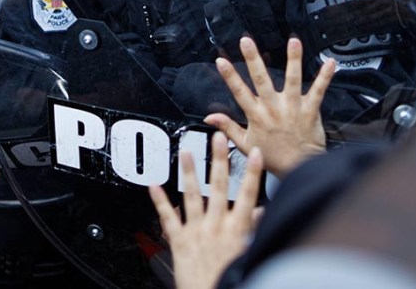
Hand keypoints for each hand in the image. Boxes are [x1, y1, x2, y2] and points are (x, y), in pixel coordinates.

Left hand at [148, 131, 262, 288]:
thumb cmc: (229, 279)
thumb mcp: (248, 253)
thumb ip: (253, 231)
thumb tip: (261, 214)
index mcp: (236, 230)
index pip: (247, 195)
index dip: (252, 173)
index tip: (253, 152)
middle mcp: (216, 227)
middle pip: (218, 187)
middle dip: (218, 161)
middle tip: (216, 139)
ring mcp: (196, 232)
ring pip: (192, 196)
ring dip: (188, 172)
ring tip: (185, 152)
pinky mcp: (179, 241)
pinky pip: (168, 218)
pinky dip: (160, 202)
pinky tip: (154, 186)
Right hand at [205, 36, 333, 177]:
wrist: (299, 168)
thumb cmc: (273, 157)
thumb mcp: (245, 145)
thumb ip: (228, 128)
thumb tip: (210, 118)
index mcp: (257, 116)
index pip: (239, 92)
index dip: (229, 76)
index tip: (221, 61)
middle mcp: (273, 109)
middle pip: (261, 80)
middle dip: (253, 59)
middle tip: (247, 42)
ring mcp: (293, 108)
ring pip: (292, 80)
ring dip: (293, 60)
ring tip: (293, 42)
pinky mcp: (310, 110)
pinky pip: (318, 91)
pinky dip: (324, 77)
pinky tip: (330, 63)